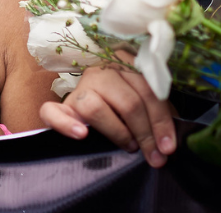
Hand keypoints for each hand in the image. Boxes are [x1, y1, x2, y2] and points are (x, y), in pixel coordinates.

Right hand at [39, 63, 176, 167]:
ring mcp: (79, 87)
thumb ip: (156, 114)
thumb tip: (167, 144)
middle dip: (145, 133)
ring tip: (128, 145)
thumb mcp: (146, 102)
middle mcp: (100, 72)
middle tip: (155, 156)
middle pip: (127, 101)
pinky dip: (66, 124)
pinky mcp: (60, 105)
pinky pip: (51, 111)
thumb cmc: (128, 105)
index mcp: (125, 65)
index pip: (148, 92)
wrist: (99, 102)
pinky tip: (81, 135)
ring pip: (95, 107)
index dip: (161, 122)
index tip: (168, 147)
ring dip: (117, 131)